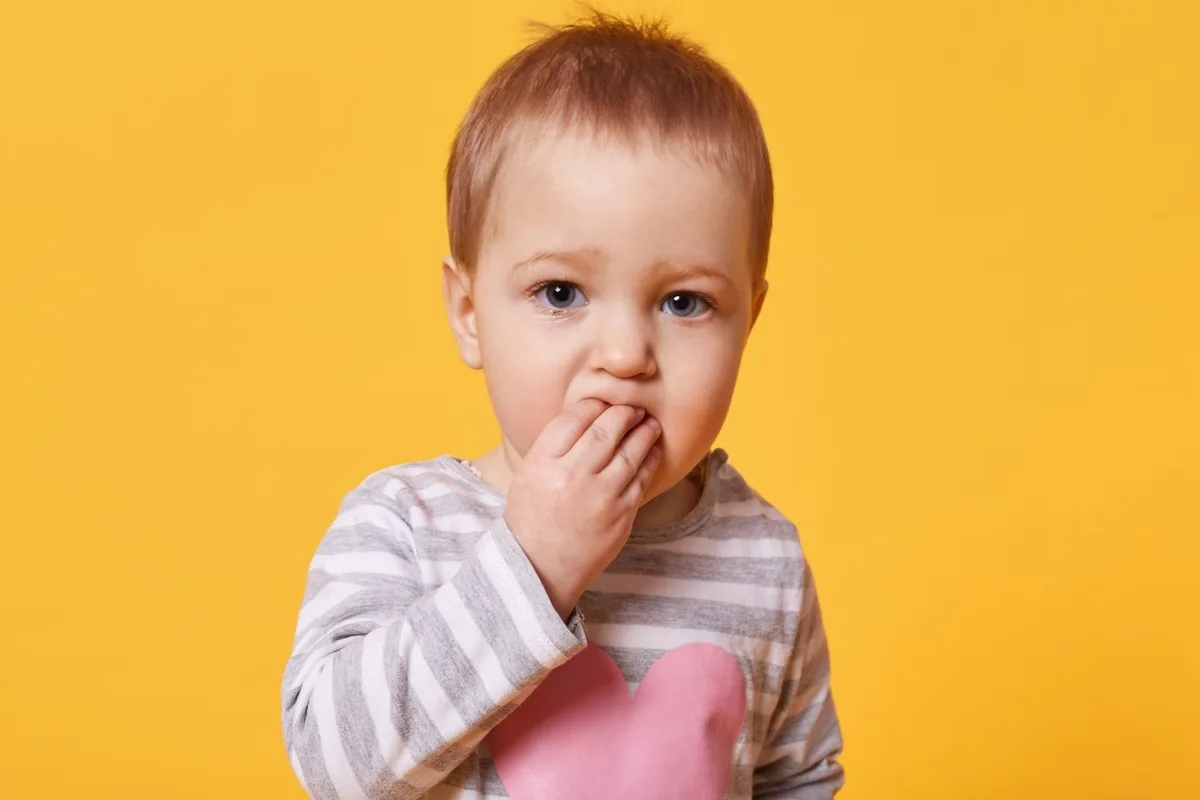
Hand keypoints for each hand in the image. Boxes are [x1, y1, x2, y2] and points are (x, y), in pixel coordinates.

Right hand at [505, 399, 662, 618]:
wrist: (539, 570)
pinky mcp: (622, 515)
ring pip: (631, 451)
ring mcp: (600, 497)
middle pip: (606, 429)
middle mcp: (572, 476)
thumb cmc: (532, 519)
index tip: (602, 403)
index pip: (574, 417)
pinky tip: (652, 451)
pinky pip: (642, 478)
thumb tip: (589, 414)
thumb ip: (554, 446)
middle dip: (624, 413)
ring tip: (649, 424)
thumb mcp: (528, 475)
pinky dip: (650, 460)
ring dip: (644, 432)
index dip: (593, 404)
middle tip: (633, 408)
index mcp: (543, 463)